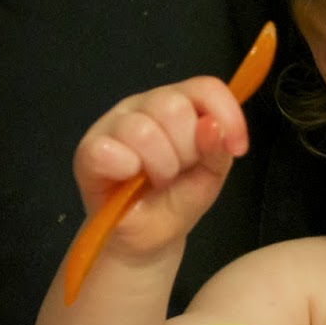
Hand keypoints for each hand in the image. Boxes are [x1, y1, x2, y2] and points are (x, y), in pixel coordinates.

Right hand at [72, 76, 249, 256]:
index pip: (206, 87)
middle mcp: (145, 105)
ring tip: (157, 181)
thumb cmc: (179, 199)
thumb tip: (213, 126)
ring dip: (160, 166)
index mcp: (179, 104)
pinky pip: (108, 149)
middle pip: (174, 106)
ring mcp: (114, 123)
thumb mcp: (211, 175)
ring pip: (143, 129)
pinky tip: (128, 180)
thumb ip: (218, 149)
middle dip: (187, 150)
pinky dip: (127, 169)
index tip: (237, 149)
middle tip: (178, 172)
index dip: (226, 114)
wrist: (148, 237)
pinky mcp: (89, 149)